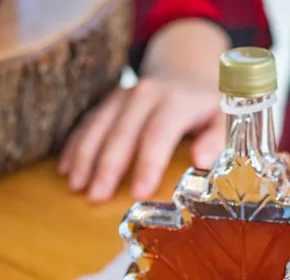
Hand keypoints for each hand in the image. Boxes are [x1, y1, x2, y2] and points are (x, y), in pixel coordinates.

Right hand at [58, 19, 229, 201]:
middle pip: (122, 132)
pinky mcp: (109, 102)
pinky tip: (65, 168)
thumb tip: (201, 161)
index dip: (146, 164)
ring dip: (85, 156)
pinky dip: (75, 145)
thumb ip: (216, 139)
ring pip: (99, 126)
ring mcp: (123, 96)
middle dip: (107, 166)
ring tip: (75, 186)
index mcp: (177, 101)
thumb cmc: (206, 108)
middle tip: (96, 197)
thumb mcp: (223, 120)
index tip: (137, 193)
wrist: (186, 73)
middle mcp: (146, 94)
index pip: (158, 133)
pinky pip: (88, 122)